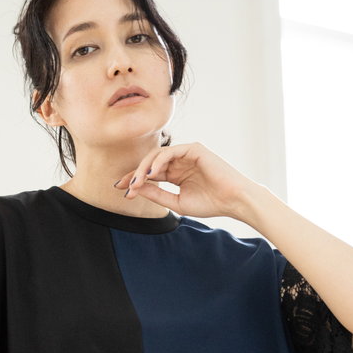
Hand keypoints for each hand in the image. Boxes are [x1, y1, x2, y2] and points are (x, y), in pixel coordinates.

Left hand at [114, 141, 260, 220]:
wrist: (232, 201)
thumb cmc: (210, 204)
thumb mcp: (177, 202)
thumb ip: (157, 195)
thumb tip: (136, 189)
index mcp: (175, 174)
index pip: (150, 174)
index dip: (134, 180)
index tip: (120, 190)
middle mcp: (179, 162)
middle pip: (150, 163)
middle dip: (135, 174)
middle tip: (125, 187)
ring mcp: (186, 154)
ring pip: (157, 155)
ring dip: (144, 168)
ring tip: (137, 182)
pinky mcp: (194, 149)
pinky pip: (171, 151)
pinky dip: (159, 161)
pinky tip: (152, 174)